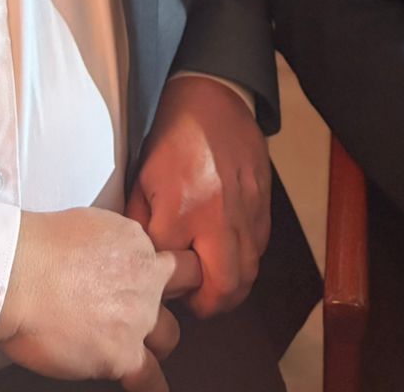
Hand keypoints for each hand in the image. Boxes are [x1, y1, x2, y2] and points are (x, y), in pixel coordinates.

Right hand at [0, 206, 200, 390]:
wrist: (19, 276)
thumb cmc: (38, 247)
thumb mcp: (88, 223)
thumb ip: (109, 244)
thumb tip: (102, 255)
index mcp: (136, 242)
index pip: (164, 257)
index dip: (158, 270)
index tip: (150, 279)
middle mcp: (146, 279)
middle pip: (177, 292)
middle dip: (162, 302)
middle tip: (146, 309)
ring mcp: (138, 319)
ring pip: (170, 335)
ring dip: (157, 341)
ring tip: (141, 347)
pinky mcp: (122, 354)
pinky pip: (150, 378)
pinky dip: (153, 386)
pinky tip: (154, 388)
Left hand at [126, 74, 270, 317]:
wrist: (213, 99)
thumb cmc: (172, 138)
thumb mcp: (143, 178)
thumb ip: (140, 224)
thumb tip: (141, 261)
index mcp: (182, 208)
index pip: (173, 271)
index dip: (165, 285)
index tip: (160, 285)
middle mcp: (219, 215)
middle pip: (223, 287)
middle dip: (207, 304)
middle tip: (193, 300)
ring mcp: (246, 209)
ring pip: (248, 273)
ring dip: (229, 287)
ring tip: (211, 282)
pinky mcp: (263, 202)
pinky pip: (259, 248)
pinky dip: (245, 261)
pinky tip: (227, 252)